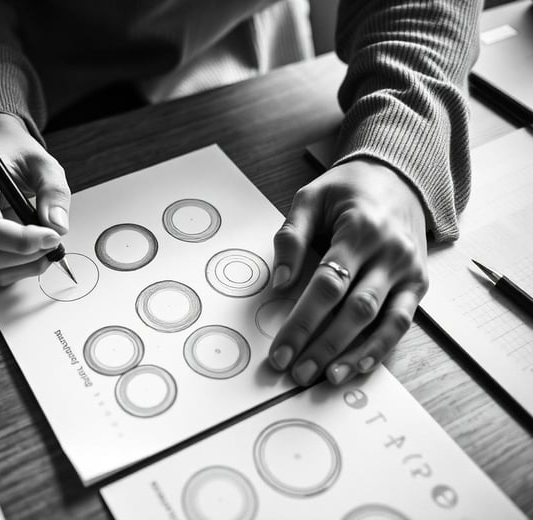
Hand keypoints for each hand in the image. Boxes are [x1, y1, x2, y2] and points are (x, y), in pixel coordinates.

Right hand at [0, 113, 70, 285]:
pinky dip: (18, 268)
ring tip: (47, 244)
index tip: (53, 237)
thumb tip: (57, 226)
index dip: (23, 240)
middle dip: (29, 254)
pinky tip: (33, 250)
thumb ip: (53, 190)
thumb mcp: (40, 160)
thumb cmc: (12, 151)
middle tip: (55, 240)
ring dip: (26, 264)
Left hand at [268, 159, 428, 385]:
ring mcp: (408, 270)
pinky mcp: (418, 283)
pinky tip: (359, 366)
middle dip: (323, 345)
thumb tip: (279, 283)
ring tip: (325, 377)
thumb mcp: (310, 198)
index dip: (302, 321)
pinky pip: (402, 322)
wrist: (399, 176)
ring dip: (354, 353)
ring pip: (382, 320)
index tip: (280, 350)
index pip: (327, 284)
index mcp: (359, 228)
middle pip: (354, 308)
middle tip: (295, 372)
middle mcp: (389, 252)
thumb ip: (291, 236)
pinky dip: (380, 347)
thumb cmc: (347, 191)